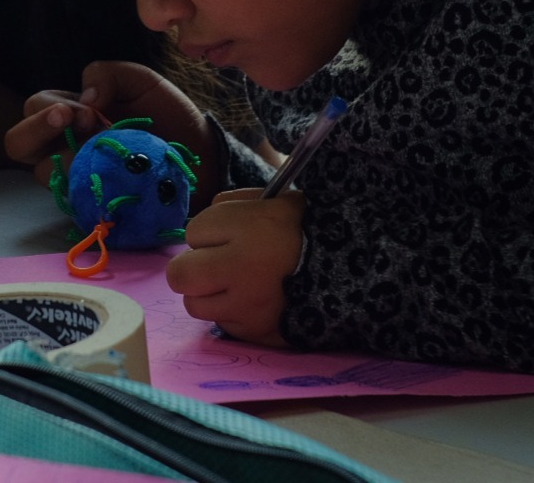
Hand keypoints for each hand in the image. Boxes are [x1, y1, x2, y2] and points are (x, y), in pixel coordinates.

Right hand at [7, 61, 215, 190]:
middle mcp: (63, 146)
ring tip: (99, 151)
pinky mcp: (93, 203)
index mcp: (68, 114)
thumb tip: (84, 97)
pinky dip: (89, 186)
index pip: (32, 109)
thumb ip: (107, 74)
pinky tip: (113, 179)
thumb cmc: (165, 115)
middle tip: (74, 122)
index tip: (86, 111)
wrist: (200, 153)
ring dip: (66, 158)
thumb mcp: (140, 80)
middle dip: (37, 130)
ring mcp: (76, 177)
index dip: (48, 109)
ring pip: (43, 173)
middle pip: (18, 144)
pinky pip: (73, 200)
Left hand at [165, 188, 306, 344]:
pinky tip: (254, 302)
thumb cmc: (309, 232)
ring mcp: (246, 306)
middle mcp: (242, 268)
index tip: (230, 234)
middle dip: (192, 268)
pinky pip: (223, 322)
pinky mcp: (254, 332)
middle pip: (180, 275)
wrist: (353, 272)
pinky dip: (232, 313)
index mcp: (250, 227)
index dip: (210, 232)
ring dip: (209, 294)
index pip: (194, 230)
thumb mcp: (277, 201)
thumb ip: (234, 206)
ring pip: (194, 304)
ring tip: (234, 285)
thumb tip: (202, 228)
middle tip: (214, 264)